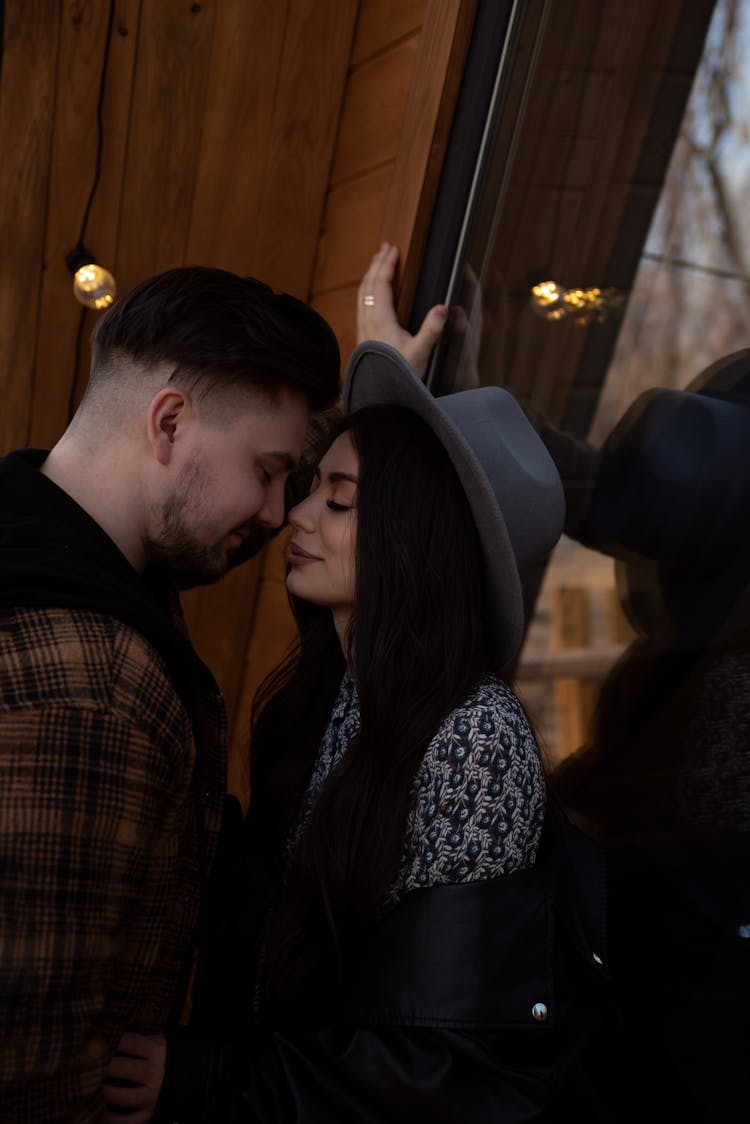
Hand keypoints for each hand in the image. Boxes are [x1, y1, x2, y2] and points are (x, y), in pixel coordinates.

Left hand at [101, 1033, 165, 1123]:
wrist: (190, 1079)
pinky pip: (128, 1121)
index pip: (131, 1043)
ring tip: (101, 1089)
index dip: (115, 1042)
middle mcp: (155, 1073)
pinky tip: (105, 1112)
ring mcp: (152, 1096)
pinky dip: (113, 1119)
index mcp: (157, 1052)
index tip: (105, 1045)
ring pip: (124, 1096)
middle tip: (97, 1068)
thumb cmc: (165, 1060)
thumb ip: (139, 1043)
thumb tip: (110, 1041)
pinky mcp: (148, 1114)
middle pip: (125, 1068)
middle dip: (108, 1067)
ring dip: (108, 1093)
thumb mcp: (158, 1044)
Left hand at [357, 243, 446, 378]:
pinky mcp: (363, 334)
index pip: (381, 284)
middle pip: (369, 284)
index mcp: (381, 320)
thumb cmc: (400, 373)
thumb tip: (443, 308)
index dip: (386, 265)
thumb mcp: (420, 353)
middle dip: (377, 263)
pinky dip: (367, 289)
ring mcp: (363, 327)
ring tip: (378, 261)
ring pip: (363, 293)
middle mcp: (368, 320)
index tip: (393, 249)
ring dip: (370, 274)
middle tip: (385, 247)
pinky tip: (372, 290)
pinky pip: (362, 303)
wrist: (379, 393)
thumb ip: (431, 330)